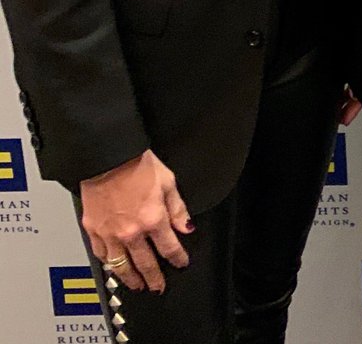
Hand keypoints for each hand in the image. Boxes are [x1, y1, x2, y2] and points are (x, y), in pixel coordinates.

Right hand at [80, 150, 191, 292]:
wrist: (107, 158)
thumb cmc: (137, 164)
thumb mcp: (168, 182)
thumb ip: (177, 209)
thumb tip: (186, 227)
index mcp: (153, 219)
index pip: (169, 248)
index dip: (178, 258)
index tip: (181, 263)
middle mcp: (131, 232)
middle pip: (145, 263)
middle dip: (154, 278)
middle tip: (158, 287)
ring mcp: (110, 234)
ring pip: (121, 266)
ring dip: (131, 278)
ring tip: (137, 285)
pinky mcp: (93, 230)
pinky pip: (101, 255)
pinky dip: (109, 264)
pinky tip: (114, 267)